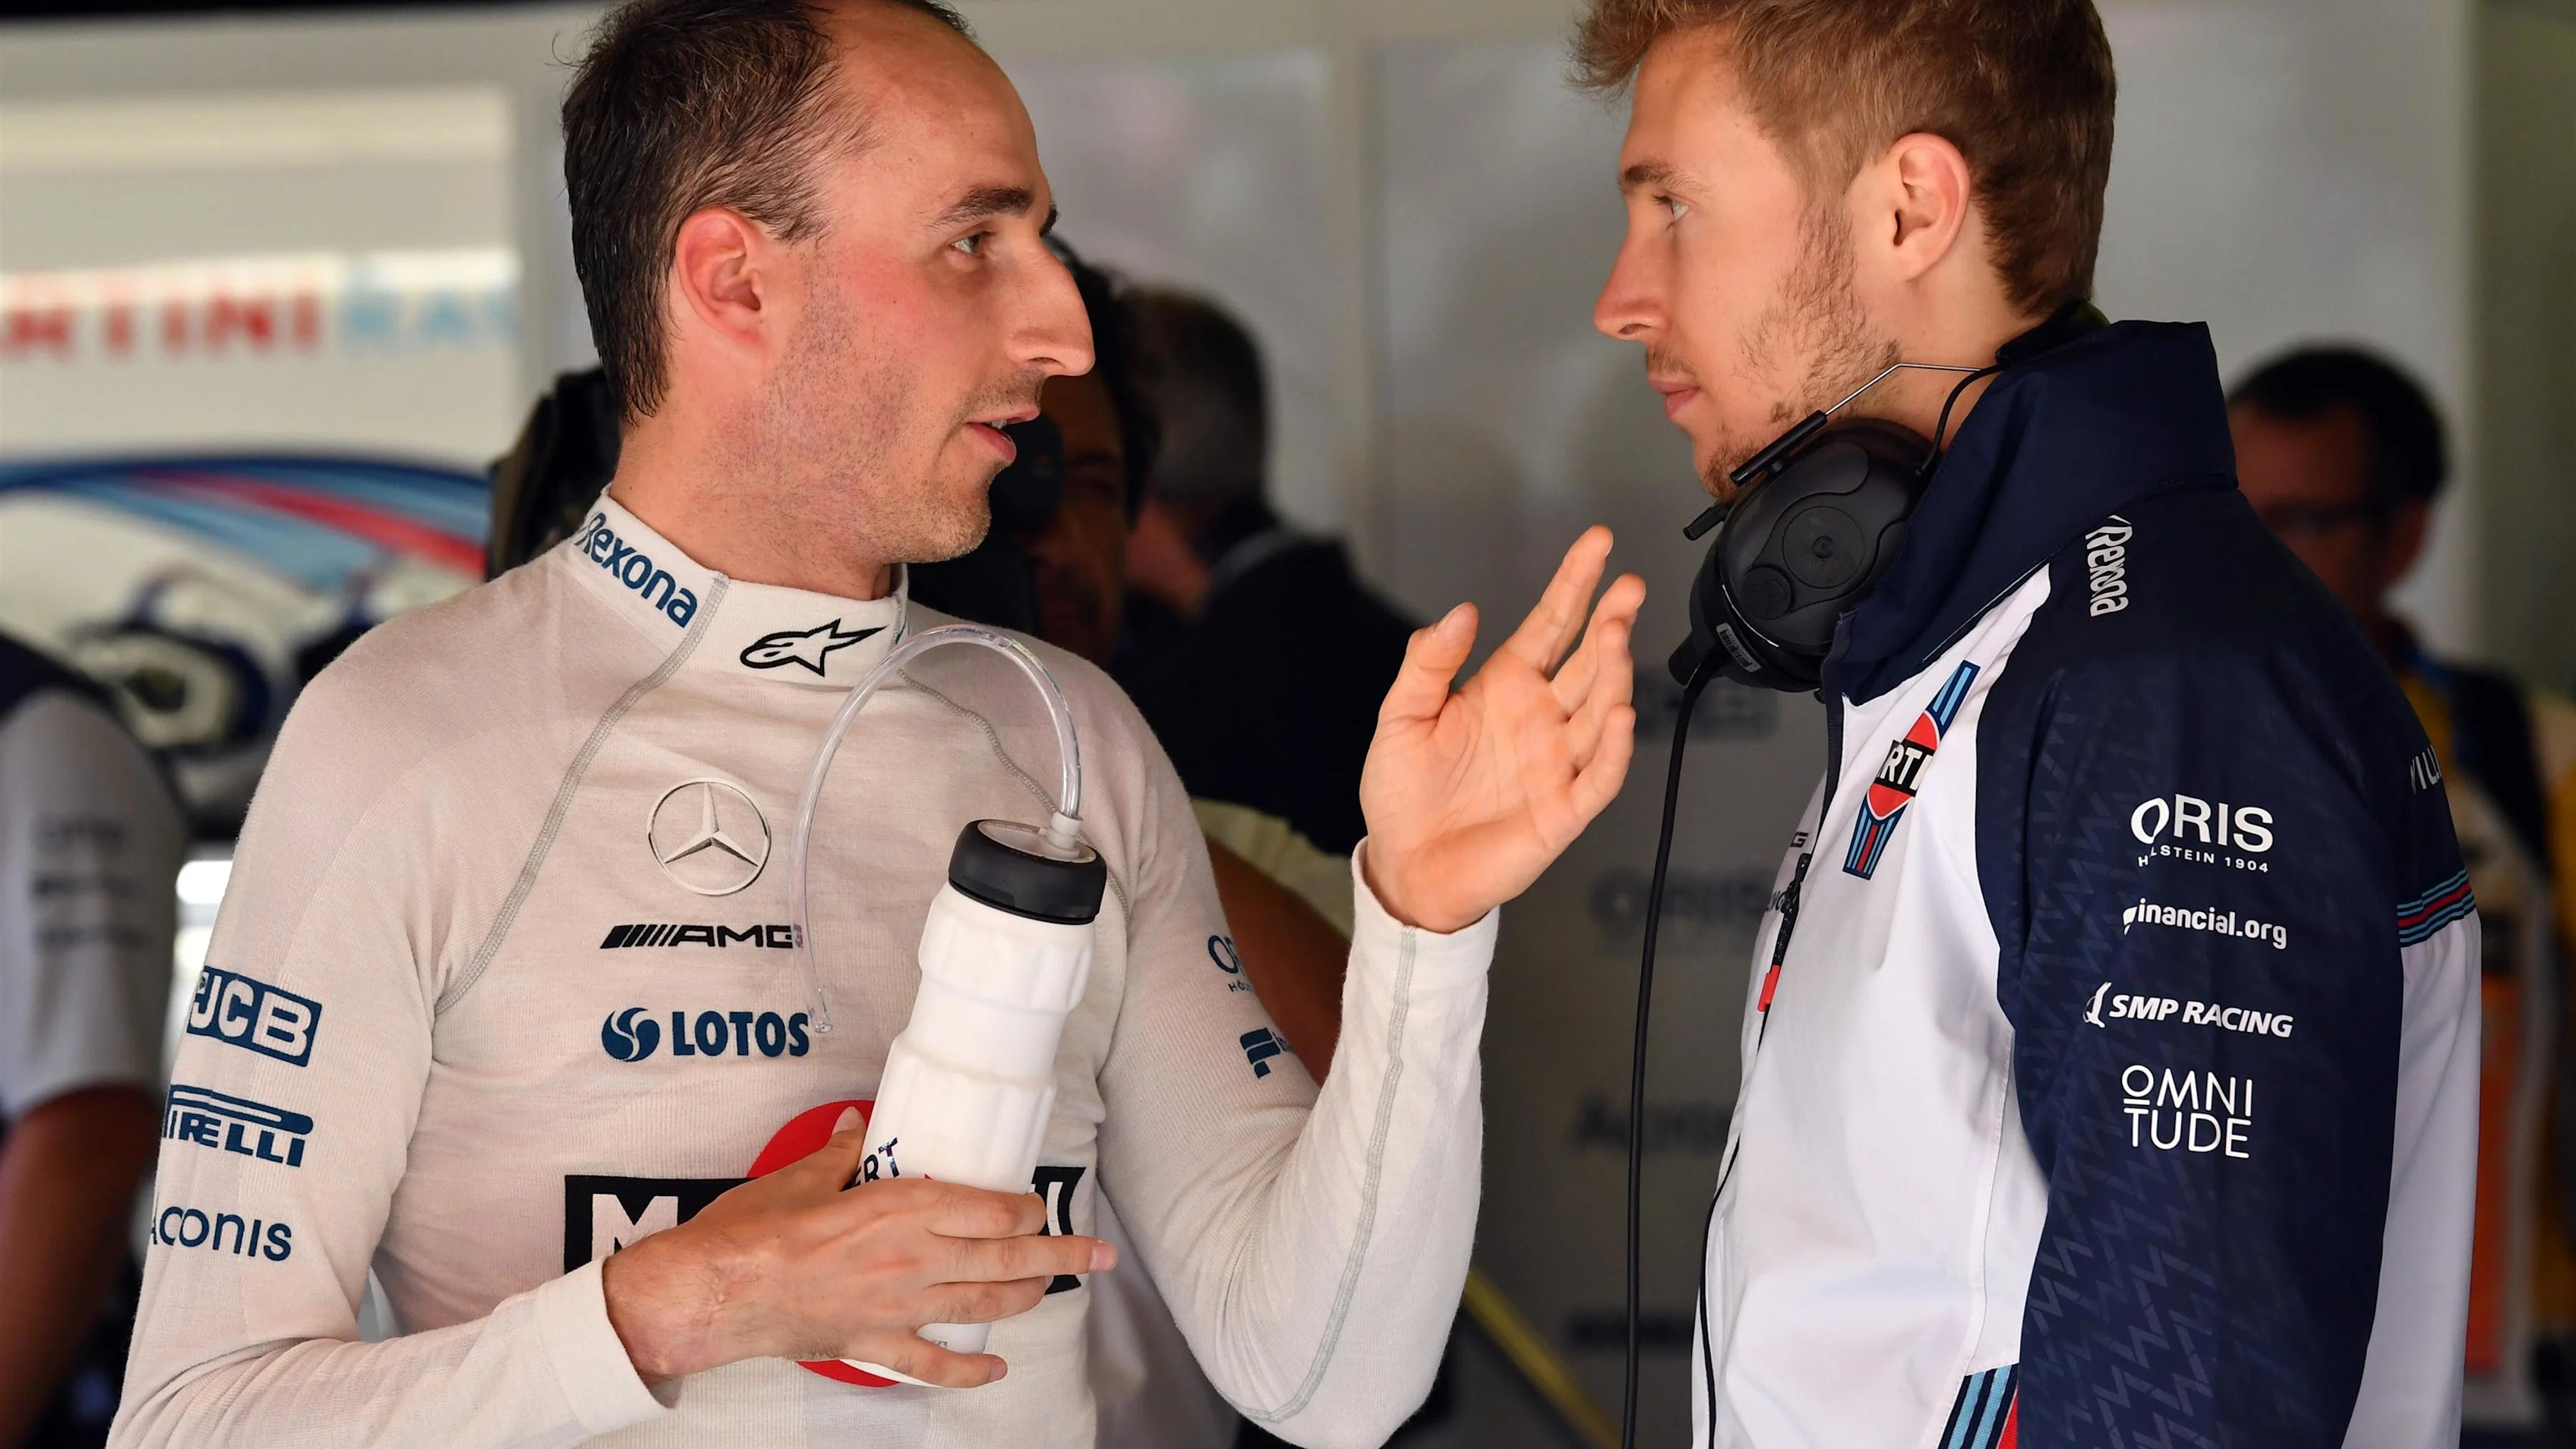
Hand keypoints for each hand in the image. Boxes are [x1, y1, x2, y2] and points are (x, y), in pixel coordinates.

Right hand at [600, 1110, 1111, 1387]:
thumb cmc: (754, 1230)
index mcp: (900, 1207)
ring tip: (1055, 1290)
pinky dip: (969, 1371)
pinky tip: (997, 1369)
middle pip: (1006, 1259)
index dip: (1027, 1210)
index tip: (1040, 1206)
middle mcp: (913, 1258)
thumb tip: (860, 1127)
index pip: (990, 1210)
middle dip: (1061, 1255)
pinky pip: (933, 1363)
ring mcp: (897, 1306)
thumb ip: (843, 1154)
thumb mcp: (804, 1176)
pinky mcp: (874, 1343)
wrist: (715, 1291)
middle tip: (1100, 1255)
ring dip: (1028, 1299)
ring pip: (984, 1305)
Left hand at [1359, 526, 1643, 932]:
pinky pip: (1600, 775)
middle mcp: (1540, 717)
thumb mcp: (1401, 717)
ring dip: (1613, 673)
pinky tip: (1619, 715)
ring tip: (1616, 637)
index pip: (1551, 624)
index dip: (1575, 584)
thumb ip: (1427, 663)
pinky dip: (1613, 747)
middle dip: (1610, 622)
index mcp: (1505, 686)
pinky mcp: (1564, 809)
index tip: (1597, 543)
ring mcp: (1557, 762)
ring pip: (1600, 709)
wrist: (1405, 866)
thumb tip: (1460, 612)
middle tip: (1627, 588)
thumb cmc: (1403, 793)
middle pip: (1588, 660)